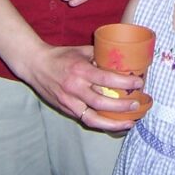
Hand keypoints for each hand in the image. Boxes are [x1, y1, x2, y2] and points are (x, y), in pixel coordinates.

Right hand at [17, 43, 142, 130]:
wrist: (35, 65)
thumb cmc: (60, 56)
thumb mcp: (81, 50)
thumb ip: (99, 56)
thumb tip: (119, 61)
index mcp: (80, 70)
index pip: (106, 79)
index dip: (124, 83)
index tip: (138, 83)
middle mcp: (74, 88)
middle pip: (102, 102)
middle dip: (122, 106)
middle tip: (137, 105)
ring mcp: (69, 101)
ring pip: (93, 118)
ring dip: (113, 123)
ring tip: (129, 122)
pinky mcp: (66, 110)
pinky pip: (85, 119)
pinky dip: (101, 124)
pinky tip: (113, 124)